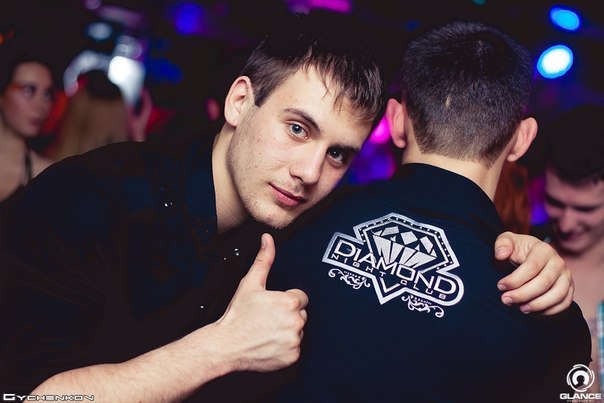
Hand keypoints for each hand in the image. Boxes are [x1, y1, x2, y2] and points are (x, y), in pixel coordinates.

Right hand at [214, 233, 307, 371]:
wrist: (226, 344)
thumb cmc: (238, 313)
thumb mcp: (250, 284)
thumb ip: (264, 260)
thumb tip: (268, 238)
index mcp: (289, 301)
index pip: (300, 298)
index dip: (285, 300)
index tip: (271, 306)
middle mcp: (296, 321)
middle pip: (301, 314)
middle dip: (288, 315)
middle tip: (267, 319)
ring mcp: (295, 340)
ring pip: (298, 331)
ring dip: (287, 331)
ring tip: (267, 331)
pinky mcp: (293, 356)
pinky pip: (295, 348)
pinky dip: (285, 348)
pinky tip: (269, 344)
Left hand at [494, 231, 572, 314]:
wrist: (531, 256)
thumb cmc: (517, 250)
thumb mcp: (506, 241)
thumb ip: (502, 244)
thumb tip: (501, 254)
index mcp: (544, 250)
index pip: (531, 267)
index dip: (515, 279)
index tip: (500, 286)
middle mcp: (558, 263)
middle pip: (543, 283)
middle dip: (522, 294)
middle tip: (505, 300)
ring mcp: (566, 276)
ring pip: (557, 295)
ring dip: (537, 305)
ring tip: (520, 308)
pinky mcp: (569, 288)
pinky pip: (564, 303)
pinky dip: (549, 311)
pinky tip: (532, 311)